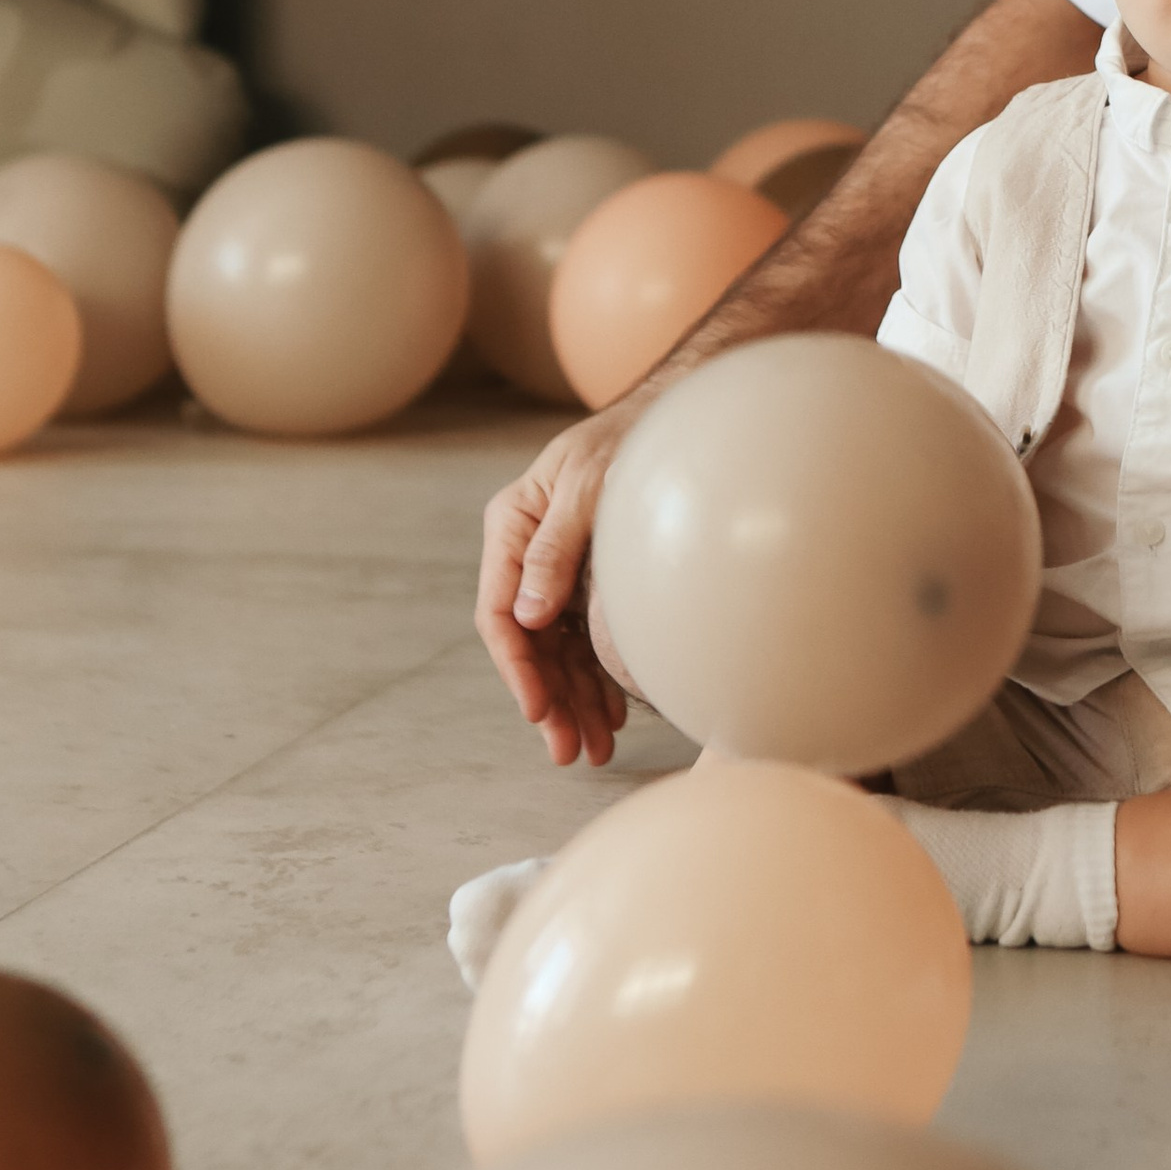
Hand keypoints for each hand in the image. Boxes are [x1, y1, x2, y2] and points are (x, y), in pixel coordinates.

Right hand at [474, 411, 632, 768]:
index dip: (517, 668)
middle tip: (570, 752)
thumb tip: (529, 617)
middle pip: (527, 643)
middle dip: (548, 701)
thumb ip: (555, 548)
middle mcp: (526, 554)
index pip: (500, 612)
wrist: (670, 417)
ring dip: (571, 701)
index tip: (537, 712)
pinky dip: (593, 679)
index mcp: (512, 526)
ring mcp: (556, 571)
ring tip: (593, 749)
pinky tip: (609, 713)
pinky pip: (581, 640)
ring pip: (555, 650)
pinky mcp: (586, 581)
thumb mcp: (587, 488)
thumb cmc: (624, 441)